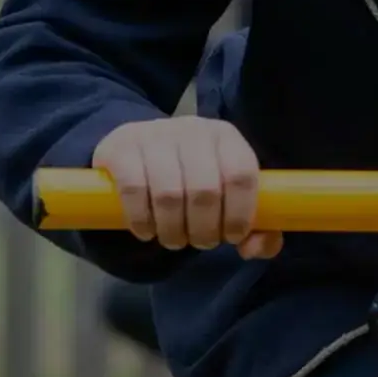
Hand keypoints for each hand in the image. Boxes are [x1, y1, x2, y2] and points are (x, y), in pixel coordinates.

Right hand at [90, 118, 284, 258]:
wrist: (137, 149)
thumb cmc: (191, 177)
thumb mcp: (226, 194)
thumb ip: (256, 228)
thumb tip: (254, 248)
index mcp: (226, 136)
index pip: (242, 174)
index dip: (239, 213)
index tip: (231, 237)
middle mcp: (192, 129)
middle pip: (205, 189)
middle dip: (205, 229)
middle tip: (200, 243)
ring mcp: (154, 134)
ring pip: (169, 193)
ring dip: (173, 230)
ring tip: (175, 240)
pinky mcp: (121, 147)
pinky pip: (134, 189)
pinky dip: (142, 220)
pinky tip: (147, 232)